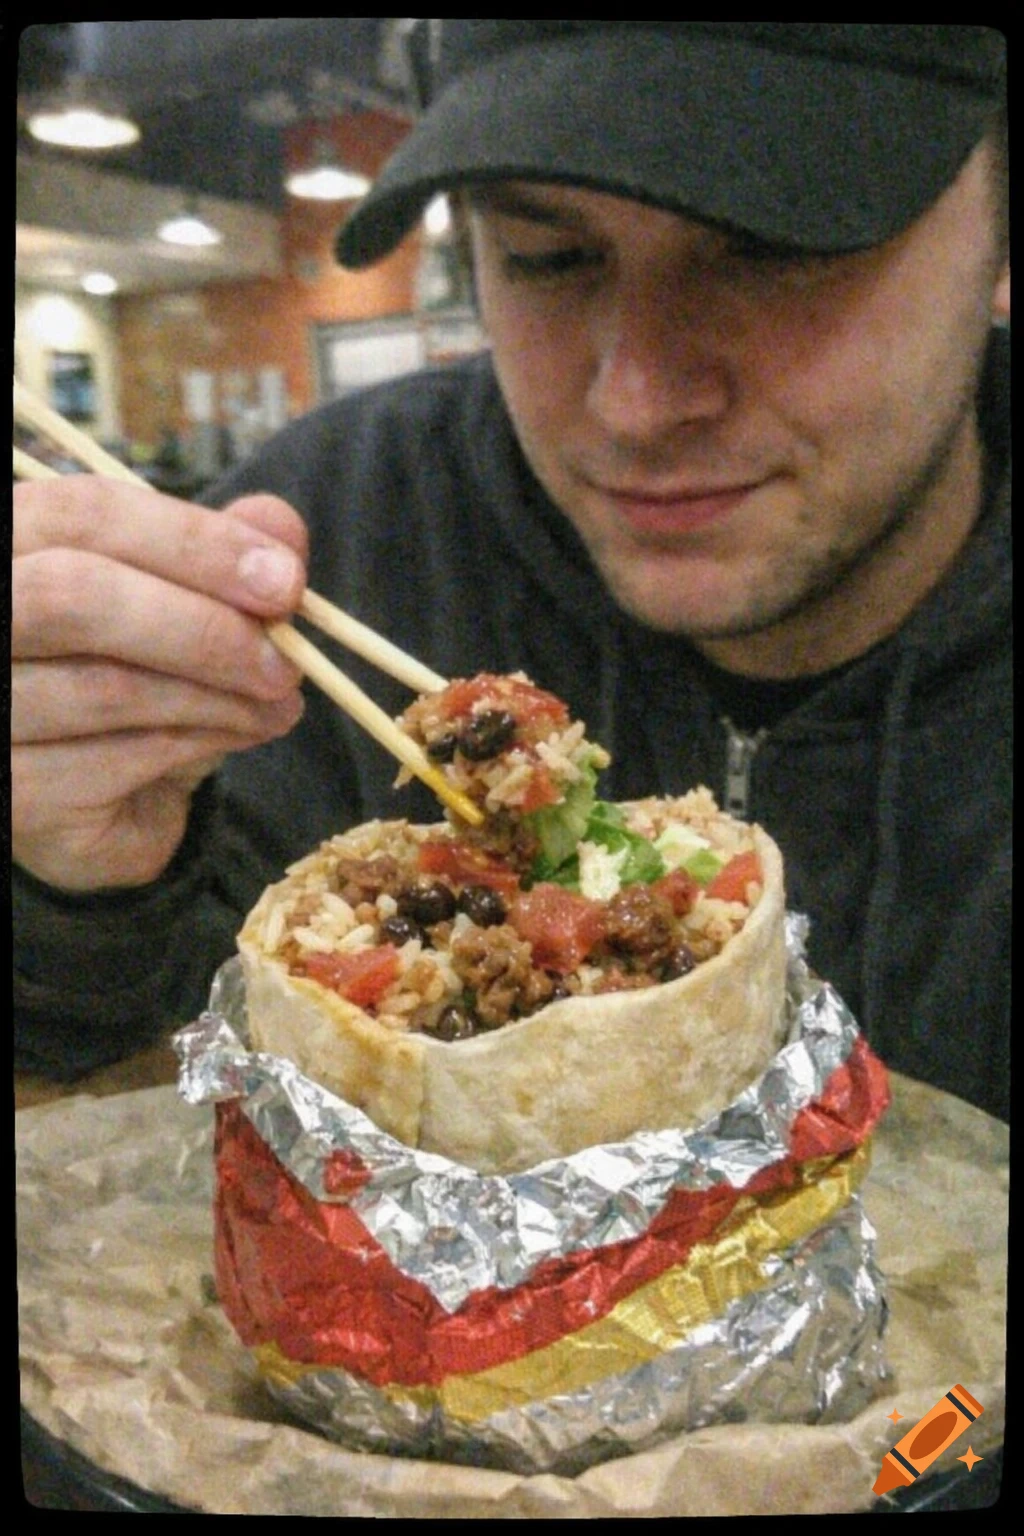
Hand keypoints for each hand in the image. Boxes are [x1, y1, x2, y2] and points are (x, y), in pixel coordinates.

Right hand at [12, 476, 307, 890]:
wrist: (108, 801)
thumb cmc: (135, 677)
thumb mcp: (185, 603)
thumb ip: (221, 554)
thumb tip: (276, 524)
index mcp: (10, 544)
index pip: (82, 514)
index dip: (193, 541)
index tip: (284, 580)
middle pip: (73, 593)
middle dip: (202, 626)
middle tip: (284, 660)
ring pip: (104, 686)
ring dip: (217, 696)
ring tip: (278, 703)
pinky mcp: (11, 793)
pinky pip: (115, 760)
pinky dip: (197, 746)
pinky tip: (240, 737)